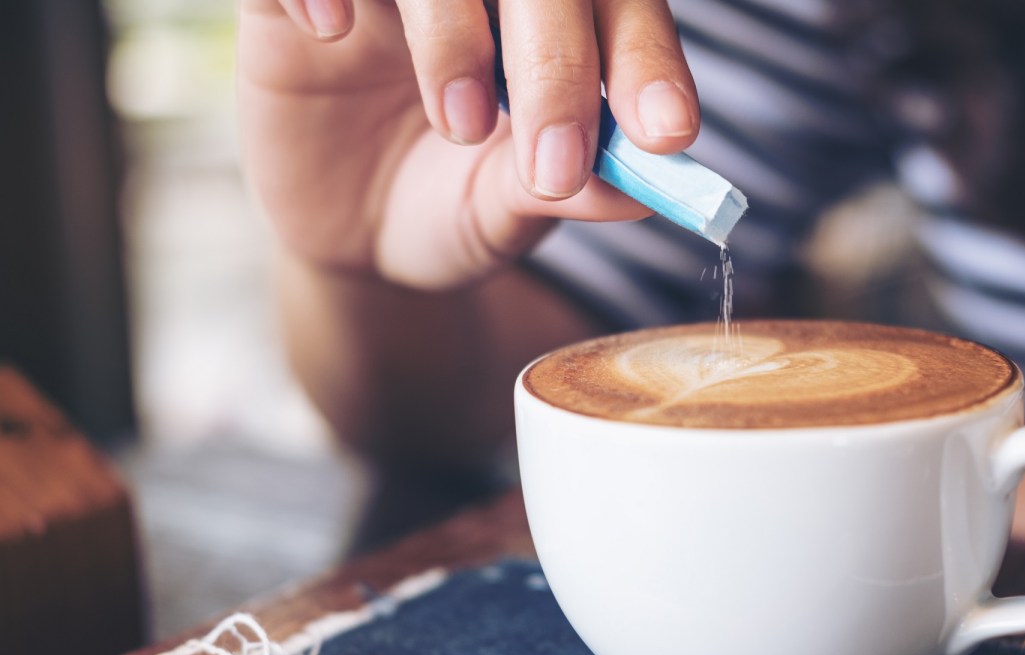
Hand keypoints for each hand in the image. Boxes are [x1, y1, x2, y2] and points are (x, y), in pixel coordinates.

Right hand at [237, 0, 699, 288]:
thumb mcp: (506, 213)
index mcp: (556, 26)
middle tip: (556, 157)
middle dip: (557, 57)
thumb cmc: (443, 210)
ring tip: (459, 123)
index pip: (620, 4)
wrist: (345, 236)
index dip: (648, 59)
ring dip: (452, 28)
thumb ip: (570, 189)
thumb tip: (643, 188)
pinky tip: (333, 32)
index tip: (665, 134)